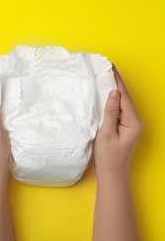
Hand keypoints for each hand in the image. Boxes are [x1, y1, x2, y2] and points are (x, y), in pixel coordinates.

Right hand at [93, 64, 142, 181]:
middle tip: (107, 68)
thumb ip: (111, 112)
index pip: (124, 96)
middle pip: (125, 97)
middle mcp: (134, 121)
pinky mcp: (124, 127)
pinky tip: (107, 95)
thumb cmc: (108, 156)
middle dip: (116, 82)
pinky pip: (119, 109)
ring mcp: (130, 124)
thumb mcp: (106, 133)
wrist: (111, 173)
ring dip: (114, 90)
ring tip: (106, 77)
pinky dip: (113, 100)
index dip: (117, 81)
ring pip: (122, 102)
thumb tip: (114, 93)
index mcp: (132, 121)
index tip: (110, 67)